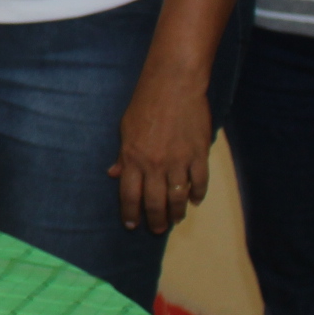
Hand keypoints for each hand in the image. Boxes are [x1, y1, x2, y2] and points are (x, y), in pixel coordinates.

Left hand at [110, 69, 211, 233]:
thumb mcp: (126, 129)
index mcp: (133, 158)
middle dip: (156, 220)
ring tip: (176, 219)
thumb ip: (123, 155)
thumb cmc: (145, 104)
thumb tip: (114, 174)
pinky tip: (195, 201)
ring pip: (178, 198)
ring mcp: (178, 161)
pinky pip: (199, 182)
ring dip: (177, 212)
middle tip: (158, 229)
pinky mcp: (198, 154)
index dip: (130, 214)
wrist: (174, 85)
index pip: (129, 196)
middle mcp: (155, 165)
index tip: (132, 225)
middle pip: (154, 202)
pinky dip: (198, 195)